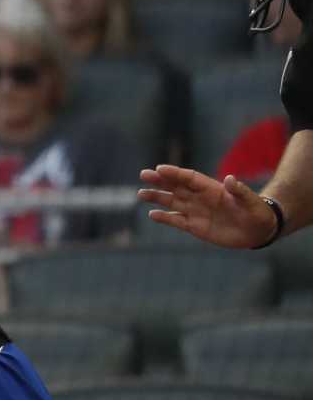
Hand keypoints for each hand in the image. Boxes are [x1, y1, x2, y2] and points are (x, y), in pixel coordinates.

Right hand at [138, 164, 280, 248]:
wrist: (258, 231)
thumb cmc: (257, 212)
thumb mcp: (251, 201)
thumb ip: (240, 190)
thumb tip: (230, 178)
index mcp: (212, 188)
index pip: (189, 178)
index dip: (175, 173)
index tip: (160, 169)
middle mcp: (200, 198)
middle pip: (176, 187)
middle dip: (160, 181)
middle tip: (143, 175)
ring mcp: (196, 211)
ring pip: (172, 202)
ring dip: (157, 197)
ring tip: (141, 194)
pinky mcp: (195, 226)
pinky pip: (176, 220)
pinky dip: (164, 218)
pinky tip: (152, 214)